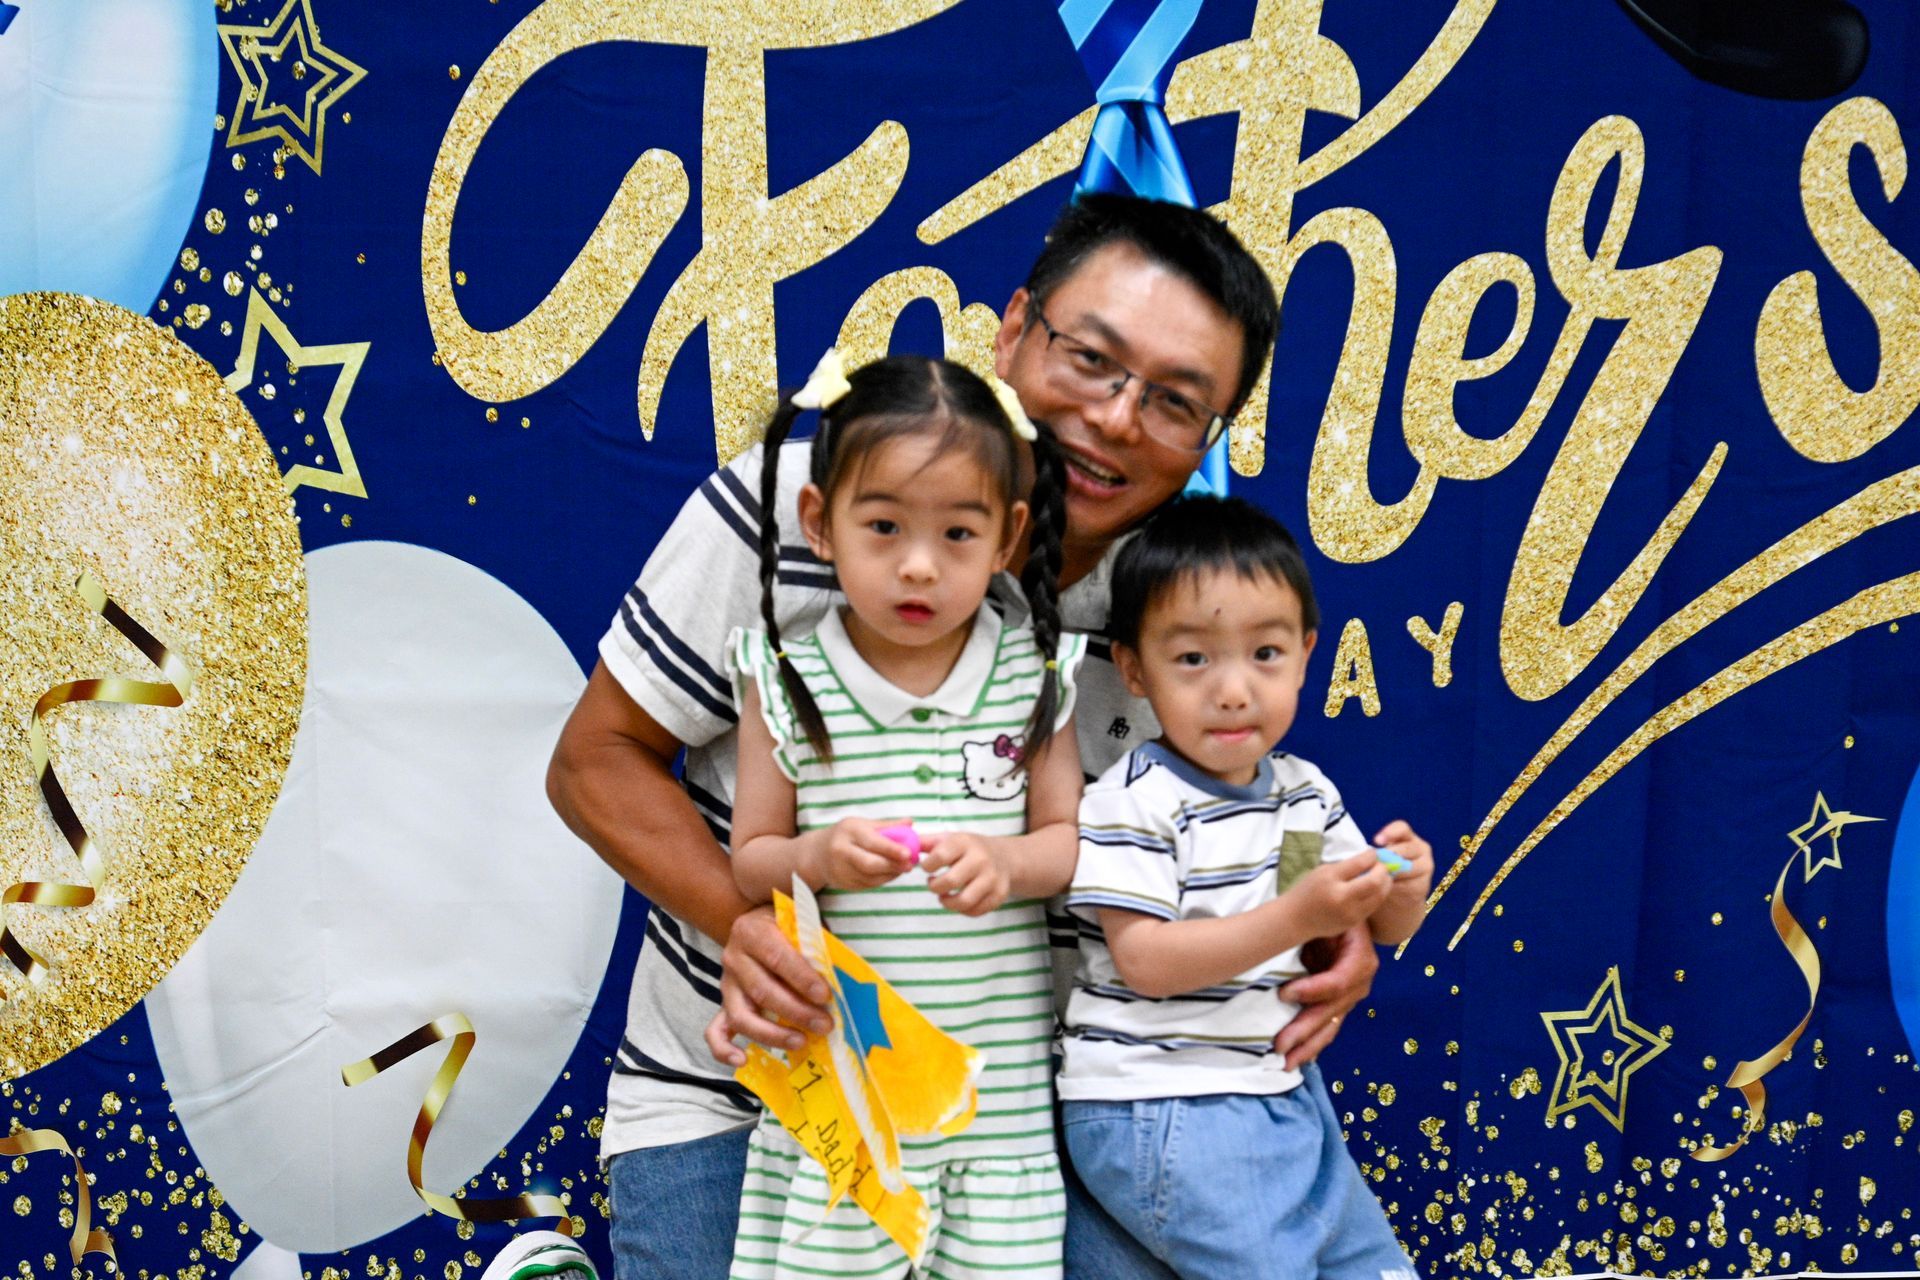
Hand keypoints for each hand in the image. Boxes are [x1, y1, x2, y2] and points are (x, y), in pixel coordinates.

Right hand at [714, 904, 830, 1056]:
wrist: (756, 922)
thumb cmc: (788, 926)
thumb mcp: (801, 924)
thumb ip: (815, 944)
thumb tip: (839, 974)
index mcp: (752, 932)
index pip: (777, 957)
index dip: (801, 978)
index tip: (825, 995)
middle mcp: (734, 958)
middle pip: (762, 991)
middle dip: (796, 1011)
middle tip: (825, 1024)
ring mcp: (727, 984)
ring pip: (741, 1016)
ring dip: (772, 1034)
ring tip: (801, 1041)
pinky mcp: (725, 1004)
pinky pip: (716, 1031)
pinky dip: (724, 1049)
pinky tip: (742, 1060)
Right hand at [808, 817, 915, 889]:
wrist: (817, 853)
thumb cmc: (847, 835)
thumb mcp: (863, 824)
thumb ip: (887, 825)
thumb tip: (910, 822)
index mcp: (849, 831)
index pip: (872, 842)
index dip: (891, 849)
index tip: (909, 853)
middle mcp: (841, 850)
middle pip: (869, 863)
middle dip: (892, 866)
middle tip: (910, 865)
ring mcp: (840, 869)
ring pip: (870, 877)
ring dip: (890, 874)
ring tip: (903, 868)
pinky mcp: (843, 883)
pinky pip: (868, 885)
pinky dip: (882, 880)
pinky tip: (890, 873)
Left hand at [919, 831, 1012, 915]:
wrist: (1004, 857)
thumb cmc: (968, 849)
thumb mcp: (949, 838)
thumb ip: (926, 842)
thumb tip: (902, 845)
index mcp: (965, 842)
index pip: (940, 856)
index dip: (927, 865)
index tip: (927, 868)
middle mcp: (981, 859)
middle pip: (950, 881)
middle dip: (935, 887)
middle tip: (932, 884)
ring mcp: (992, 878)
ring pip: (964, 901)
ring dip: (947, 903)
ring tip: (943, 896)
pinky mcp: (999, 895)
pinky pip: (976, 911)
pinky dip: (962, 910)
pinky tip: (957, 901)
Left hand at [1274, 921, 1377, 1069]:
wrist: (1348, 918)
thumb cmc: (1334, 914)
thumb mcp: (1330, 916)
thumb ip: (1316, 928)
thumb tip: (1286, 934)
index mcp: (1360, 959)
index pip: (1338, 982)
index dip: (1312, 990)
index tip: (1283, 993)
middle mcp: (1359, 984)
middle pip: (1332, 1011)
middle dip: (1305, 1030)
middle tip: (1279, 1045)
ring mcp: (1351, 998)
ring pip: (1330, 1026)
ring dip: (1308, 1046)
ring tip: (1285, 1064)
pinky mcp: (1340, 1006)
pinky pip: (1327, 1028)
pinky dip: (1313, 1044)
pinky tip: (1298, 1059)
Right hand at [1290, 853, 1391, 936]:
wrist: (1295, 919)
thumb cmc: (1307, 890)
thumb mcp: (1322, 871)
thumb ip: (1346, 866)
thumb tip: (1370, 859)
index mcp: (1330, 879)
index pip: (1360, 863)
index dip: (1371, 856)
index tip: (1372, 853)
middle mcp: (1342, 897)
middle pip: (1375, 882)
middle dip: (1383, 870)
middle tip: (1381, 865)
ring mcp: (1349, 913)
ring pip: (1379, 896)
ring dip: (1384, 883)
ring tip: (1381, 876)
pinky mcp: (1354, 922)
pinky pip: (1373, 906)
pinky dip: (1377, 895)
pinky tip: (1373, 889)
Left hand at [1375, 819, 1433, 902]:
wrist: (1398, 896)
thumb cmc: (1384, 870)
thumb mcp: (1380, 858)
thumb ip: (1378, 854)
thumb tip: (1368, 855)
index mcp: (1408, 837)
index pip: (1401, 828)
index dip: (1390, 832)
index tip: (1376, 841)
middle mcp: (1421, 849)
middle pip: (1405, 848)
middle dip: (1388, 856)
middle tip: (1374, 864)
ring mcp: (1425, 866)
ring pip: (1406, 868)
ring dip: (1390, 873)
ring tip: (1376, 878)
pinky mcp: (1423, 884)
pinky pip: (1407, 885)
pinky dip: (1394, 887)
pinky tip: (1385, 889)